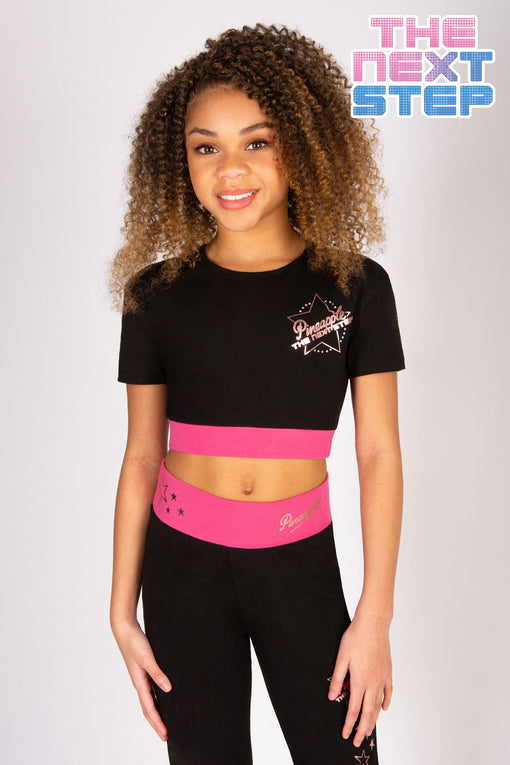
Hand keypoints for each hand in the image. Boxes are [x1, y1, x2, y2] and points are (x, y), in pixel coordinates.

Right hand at [111, 619, 171, 740]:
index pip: (150, 708)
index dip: (158, 722)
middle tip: (165, 735)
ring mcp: (141, 677)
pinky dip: (156, 699)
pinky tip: (163, 697)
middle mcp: (140, 683)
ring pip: (149, 700)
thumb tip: (168, 689)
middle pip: (148, 709)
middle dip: (156, 723)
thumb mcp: (147, 658)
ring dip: (156, 712)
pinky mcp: (143, 670)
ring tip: (164, 721)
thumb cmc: (134, 642)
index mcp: (139, 683)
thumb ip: (157, 673)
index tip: (165, 734)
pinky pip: (150, 690)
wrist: (125, 629)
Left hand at [328, 613, 392, 747]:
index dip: (349, 724)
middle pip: (368, 712)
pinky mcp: (388, 671)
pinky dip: (386, 702)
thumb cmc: (356, 637)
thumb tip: (332, 696)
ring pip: (379, 705)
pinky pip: (388, 691)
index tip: (345, 734)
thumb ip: (337, 678)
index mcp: (360, 680)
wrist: (373, 623)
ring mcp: (382, 677)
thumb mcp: (341, 657)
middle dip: (362, 729)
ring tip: (369, 730)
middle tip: (357, 741)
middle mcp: (373, 682)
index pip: (354, 709)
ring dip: (373, 719)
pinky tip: (384, 708)